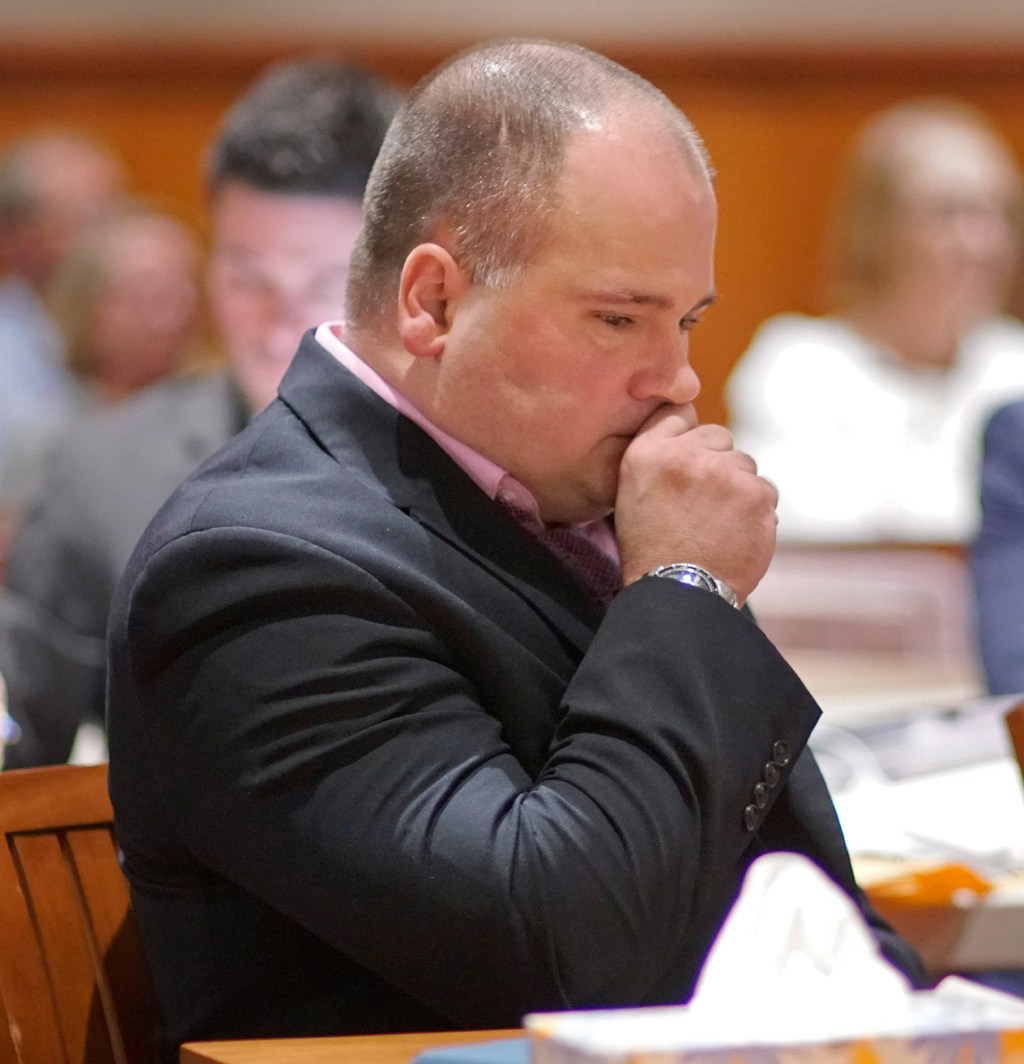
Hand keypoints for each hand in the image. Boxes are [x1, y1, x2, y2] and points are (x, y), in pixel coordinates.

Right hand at [614, 403, 777, 604]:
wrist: (678, 595)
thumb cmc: (651, 552)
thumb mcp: (632, 495)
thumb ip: (659, 458)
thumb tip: (694, 439)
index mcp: (646, 453)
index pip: (679, 414)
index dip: (688, 439)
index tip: (689, 462)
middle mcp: (684, 455)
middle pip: (718, 437)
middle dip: (716, 463)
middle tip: (703, 504)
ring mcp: (723, 472)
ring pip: (744, 465)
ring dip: (738, 489)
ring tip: (718, 525)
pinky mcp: (756, 494)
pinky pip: (765, 491)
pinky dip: (756, 513)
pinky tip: (736, 535)